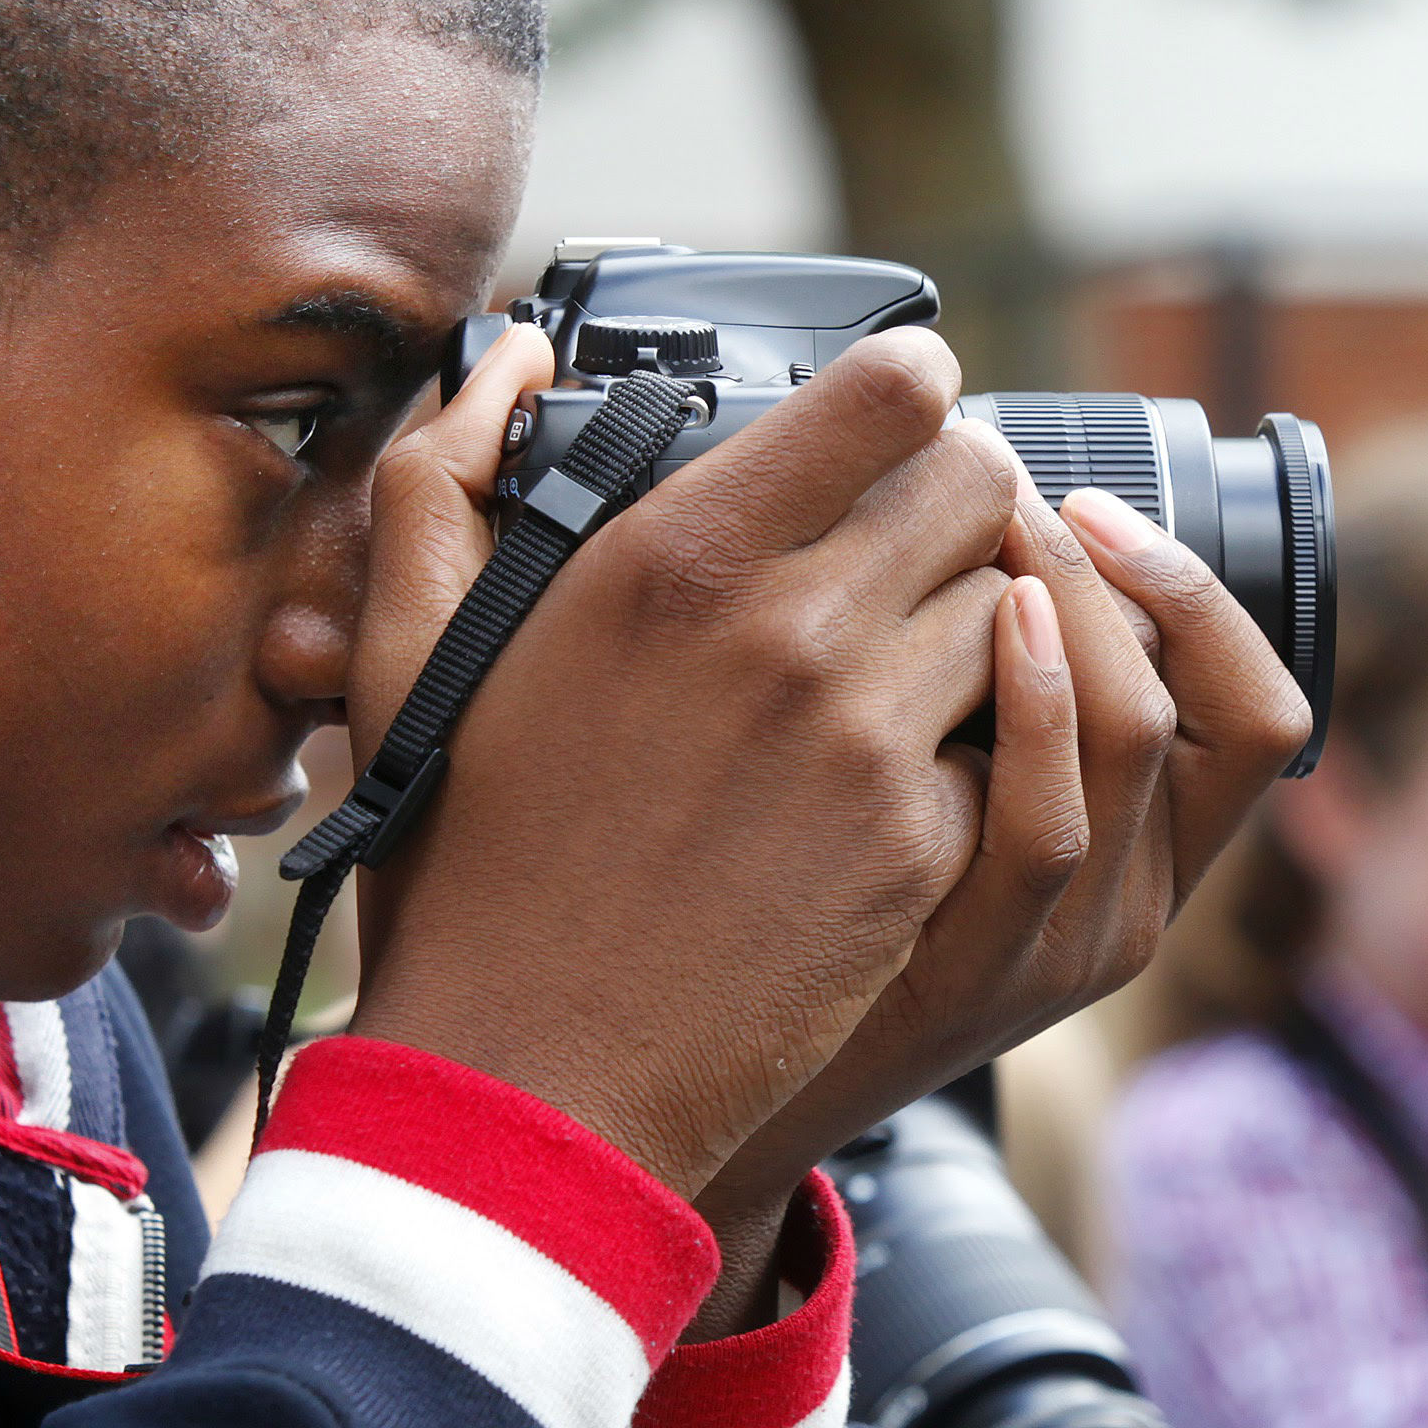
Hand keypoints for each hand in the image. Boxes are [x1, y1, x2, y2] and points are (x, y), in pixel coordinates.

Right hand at [346, 325, 1036, 1198]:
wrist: (529, 1071)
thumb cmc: (470, 855)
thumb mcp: (410, 648)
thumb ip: (447, 473)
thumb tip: (512, 355)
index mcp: (675, 554)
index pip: (896, 391)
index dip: (911, 397)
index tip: (892, 425)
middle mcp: (790, 628)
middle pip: (984, 487)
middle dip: (962, 505)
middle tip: (915, 549)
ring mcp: (870, 744)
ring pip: (1017, 613)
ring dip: (979, 629)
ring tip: (909, 668)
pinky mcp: (921, 849)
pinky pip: (1013, 748)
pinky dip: (977, 757)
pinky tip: (902, 784)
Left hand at [685, 475, 1309, 1323]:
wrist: (673, 1078)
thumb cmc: (787, 896)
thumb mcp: (927, 792)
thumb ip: (976, 686)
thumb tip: (982, 508)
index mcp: (1147, 854)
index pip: (1262, 712)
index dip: (1201, 595)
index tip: (1096, 504)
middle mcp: (1135, 903)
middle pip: (1232, 710)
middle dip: (1136, 571)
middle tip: (1023, 489)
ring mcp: (1065, 944)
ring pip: (1146, 741)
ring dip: (1085, 602)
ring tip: (998, 520)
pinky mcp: (978, 969)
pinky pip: (1049, 827)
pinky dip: (1039, 706)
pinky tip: (990, 619)